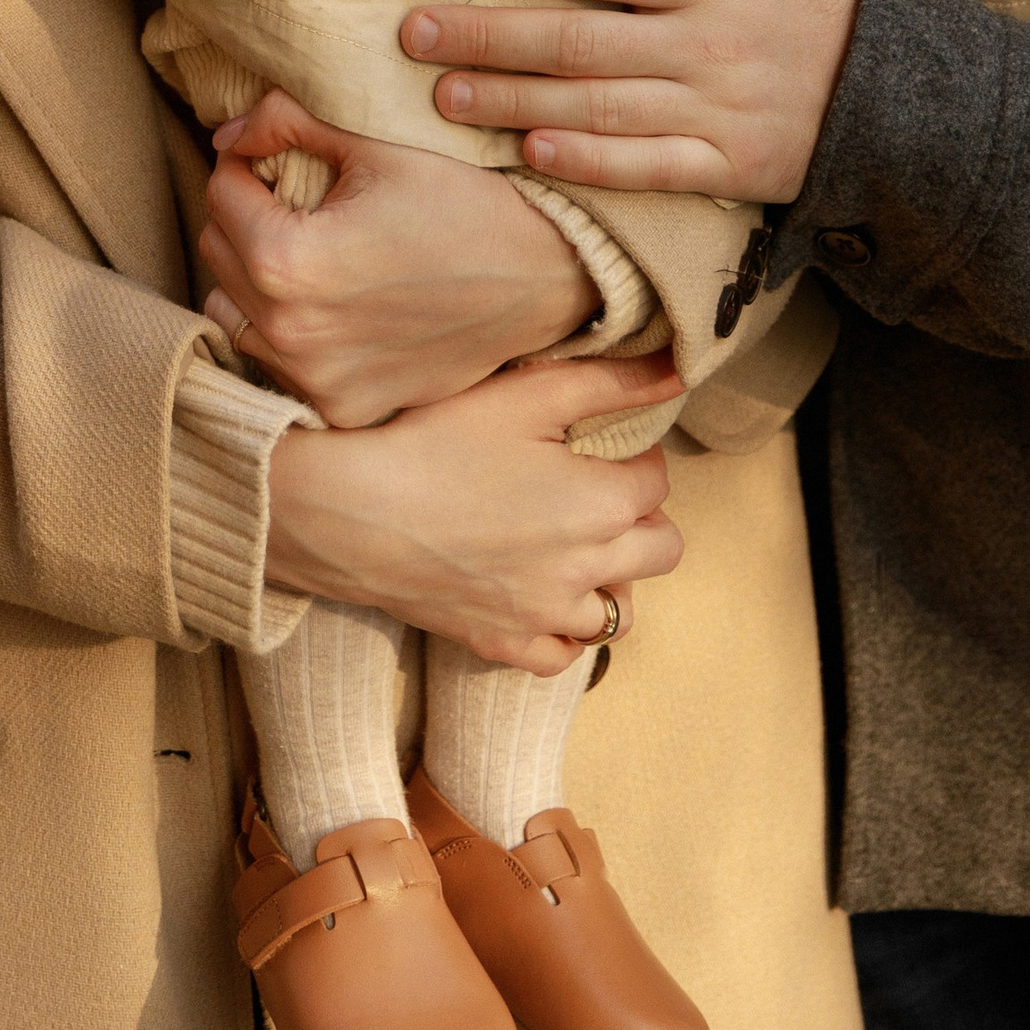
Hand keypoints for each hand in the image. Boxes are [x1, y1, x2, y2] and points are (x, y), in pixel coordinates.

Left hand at [199, 93, 595, 424]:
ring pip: (238, 313)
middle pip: (219, 251)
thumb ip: (288, 122)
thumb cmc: (466, 200)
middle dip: (249, 215)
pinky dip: (291, 333)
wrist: (547, 275)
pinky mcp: (346, 410)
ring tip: (316, 251)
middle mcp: (290, 335)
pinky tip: (335, 305)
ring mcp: (317, 383)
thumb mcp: (376, 143)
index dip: (249, 160)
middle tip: (301, 196)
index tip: (286, 154)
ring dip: (257, 277)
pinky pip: (280, 365)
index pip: (220, 191)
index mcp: (288, 261)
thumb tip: (229, 131)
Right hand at [264, 352, 682, 671]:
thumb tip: (677, 373)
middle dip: (640, 516)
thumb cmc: (436, 442)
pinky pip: (564, 656)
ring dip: (611, 577)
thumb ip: (610, 382)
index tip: (596, 438)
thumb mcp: (526, 394)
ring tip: (572, 542)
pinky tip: (539, 593)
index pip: (658, 479)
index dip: (633, 452)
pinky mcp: (503, 643)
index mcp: (603, 504)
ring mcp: (546, 614)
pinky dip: (563, 629)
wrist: (351, 512)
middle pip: (662, 549)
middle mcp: (588, 569)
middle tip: (591, 487)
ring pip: (620, 613)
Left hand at [398, 0, 859, 199]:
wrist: (895, 90)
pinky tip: (529, 151)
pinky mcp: (724, 168)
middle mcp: (703, 45)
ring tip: (444, 95)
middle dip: (487, 35)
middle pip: (576, 40)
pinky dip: (587, 163)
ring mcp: (712, 110)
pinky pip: (645, 167)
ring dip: (512, 100)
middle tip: (413, 34)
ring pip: (595, 107)